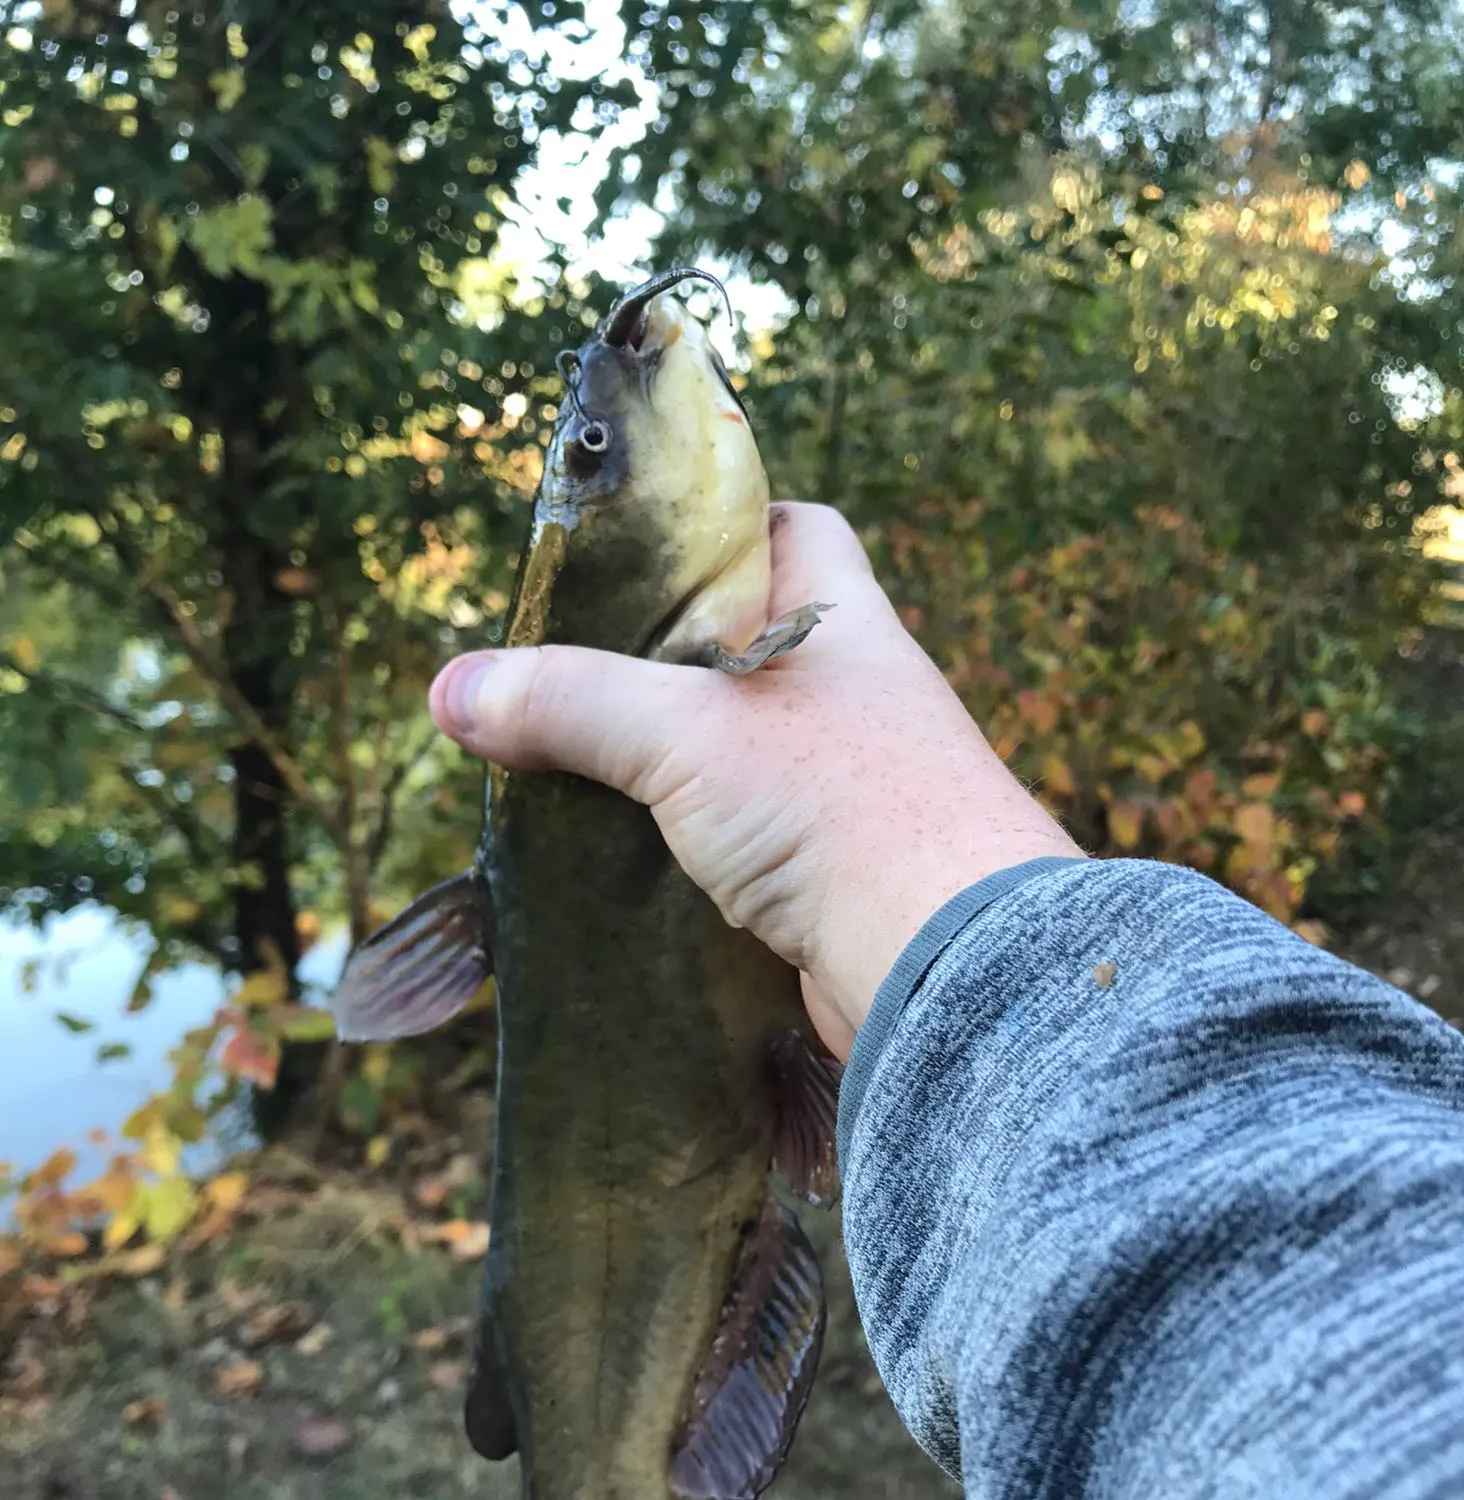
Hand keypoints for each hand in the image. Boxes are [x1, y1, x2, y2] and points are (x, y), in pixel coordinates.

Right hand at [428, 501, 1081, 1058]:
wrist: (943, 965)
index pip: (794, 530)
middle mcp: (854, 693)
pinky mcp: (832, 865)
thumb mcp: (685, 733)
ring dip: (668, 756)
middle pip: (749, 644)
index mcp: (843, 621)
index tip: (640, 557)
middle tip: (573, 670)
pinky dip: (688, 830)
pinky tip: (625, 845)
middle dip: (663, 658)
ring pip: (740, 744)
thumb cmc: (835, 807)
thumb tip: (451, 690)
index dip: (721, 527)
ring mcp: (847, 782)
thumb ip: (571, 702)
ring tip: (574, 758)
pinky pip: (745, 826)